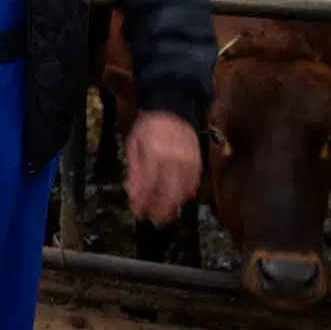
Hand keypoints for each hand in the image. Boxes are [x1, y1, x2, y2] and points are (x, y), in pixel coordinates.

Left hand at [125, 111, 200, 227]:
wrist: (173, 108)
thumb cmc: (149, 127)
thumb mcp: (133, 144)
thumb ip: (134, 169)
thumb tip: (132, 192)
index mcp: (154, 154)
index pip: (148, 186)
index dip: (142, 202)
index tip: (137, 212)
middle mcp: (174, 161)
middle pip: (168, 194)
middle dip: (159, 211)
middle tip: (152, 221)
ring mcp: (189, 163)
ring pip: (182, 193)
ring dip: (172, 207)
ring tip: (163, 217)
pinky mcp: (199, 163)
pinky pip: (193, 185)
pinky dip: (185, 196)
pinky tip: (177, 201)